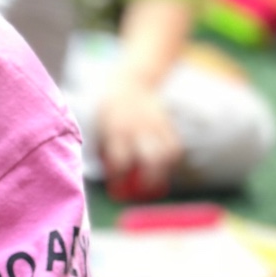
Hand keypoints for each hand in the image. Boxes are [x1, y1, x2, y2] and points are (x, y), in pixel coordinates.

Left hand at [98, 76, 182, 195]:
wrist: (129, 83)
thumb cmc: (108, 112)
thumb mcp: (100, 129)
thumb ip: (105, 153)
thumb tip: (115, 183)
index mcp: (116, 129)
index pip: (121, 160)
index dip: (119, 181)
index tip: (117, 194)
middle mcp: (138, 127)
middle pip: (151, 158)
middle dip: (150, 181)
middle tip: (144, 194)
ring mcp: (156, 124)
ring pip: (168, 153)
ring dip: (164, 172)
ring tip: (156, 183)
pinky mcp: (168, 123)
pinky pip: (176, 146)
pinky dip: (172, 160)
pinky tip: (165, 168)